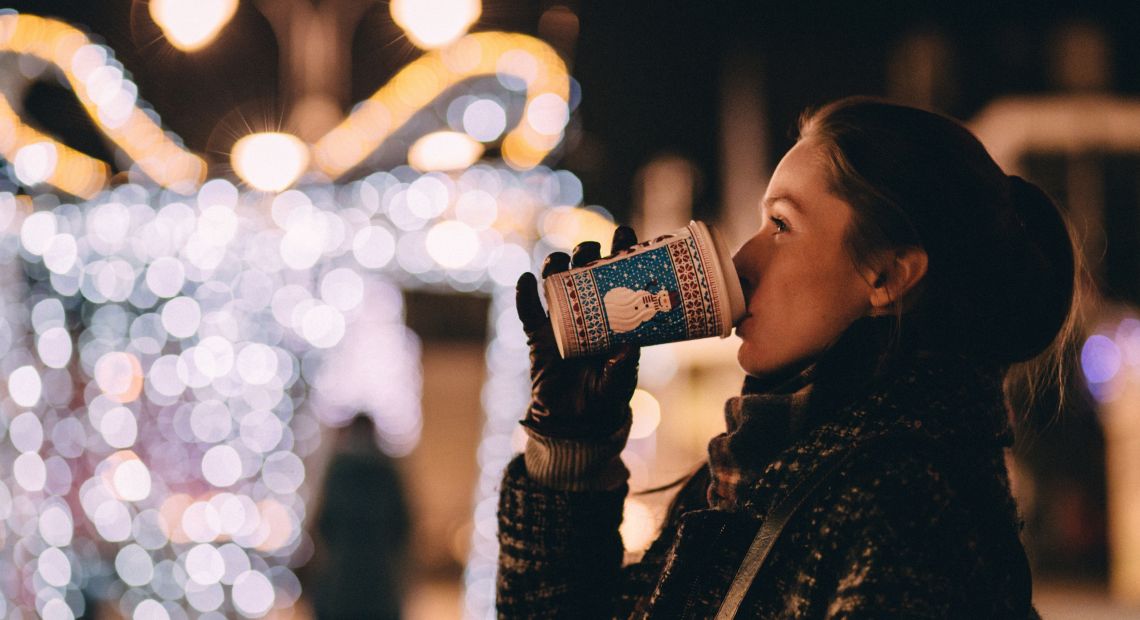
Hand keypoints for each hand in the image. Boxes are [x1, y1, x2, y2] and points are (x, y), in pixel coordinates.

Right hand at [515, 226, 640, 438]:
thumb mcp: (619, 383)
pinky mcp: (538, 337)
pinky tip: (526, 280)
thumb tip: (629, 345)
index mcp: (613, 317)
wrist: (575, 423)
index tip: (625, 234)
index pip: (618, 278)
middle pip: (584, 272)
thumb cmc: (604, 398)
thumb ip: (623, 366)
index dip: (620, 253)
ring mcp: (560, 322)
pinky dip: (524, 295)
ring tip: (559, 260)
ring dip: (556, 266)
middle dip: (587, 254)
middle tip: (591, 250)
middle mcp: (587, 313)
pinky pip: (528, 312)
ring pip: (556, 284)